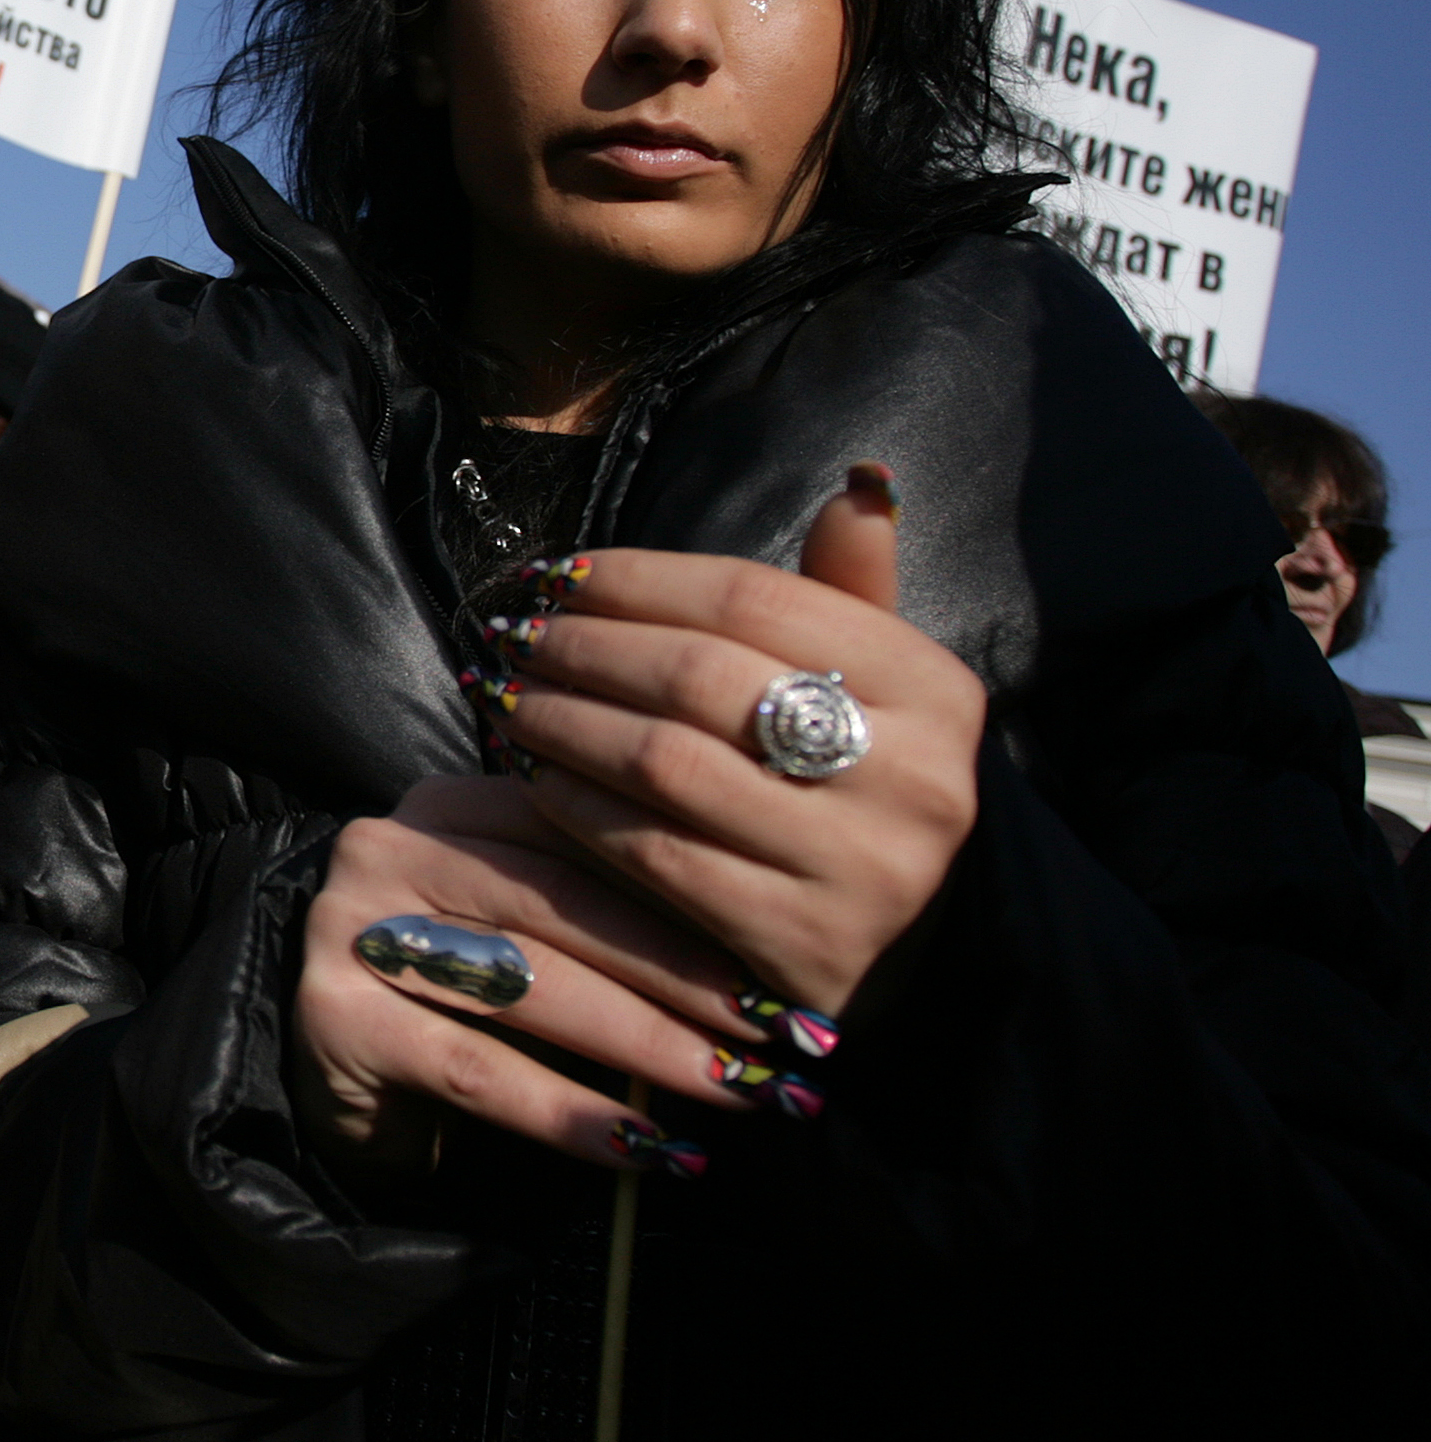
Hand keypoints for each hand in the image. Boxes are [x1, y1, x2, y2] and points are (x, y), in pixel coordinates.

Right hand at [293, 775, 763, 1173]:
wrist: (325, 1076)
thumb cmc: (455, 1004)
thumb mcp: (522, 933)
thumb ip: (603, 912)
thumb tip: (761, 958)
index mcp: (445, 805)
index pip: (578, 830)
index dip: (688, 892)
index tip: (779, 958)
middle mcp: (387, 848)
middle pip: (559, 902)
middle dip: (682, 972)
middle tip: (777, 1031)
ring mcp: (352, 929)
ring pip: (527, 984)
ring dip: (647, 1043)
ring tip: (734, 1090)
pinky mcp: (336, 1020)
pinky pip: (478, 1070)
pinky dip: (570, 1114)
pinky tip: (645, 1146)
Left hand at [477, 467, 985, 1016]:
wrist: (913, 958)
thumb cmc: (862, 789)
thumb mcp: (880, 688)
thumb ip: (854, 592)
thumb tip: (860, 482)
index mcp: (936, 690)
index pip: (754, 597)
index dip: (639, 577)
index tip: (557, 572)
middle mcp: (915, 777)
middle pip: (699, 675)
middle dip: (585, 645)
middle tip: (511, 630)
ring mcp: (861, 869)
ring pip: (664, 764)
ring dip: (562, 719)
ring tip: (504, 692)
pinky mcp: (799, 946)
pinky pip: (652, 855)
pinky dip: (576, 806)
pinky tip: (529, 776)